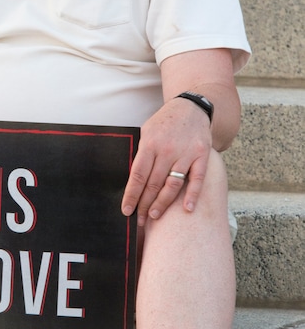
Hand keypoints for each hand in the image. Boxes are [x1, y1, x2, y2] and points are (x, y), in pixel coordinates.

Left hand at [121, 98, 212, 226]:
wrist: (191, 108)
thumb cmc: (165, 123)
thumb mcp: (147, 132)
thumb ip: (141, 154)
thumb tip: (132, 180)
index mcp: (150, 144)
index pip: (137, 175)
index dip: (131, 195)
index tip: (126, 210)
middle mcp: (167, 150)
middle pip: (153, 183)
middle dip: (144, 204)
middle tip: (139, 219)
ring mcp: (186, 153)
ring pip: (172, 184)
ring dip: (163, 203)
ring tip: (154, 216)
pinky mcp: (201, 156)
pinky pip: (197, 179)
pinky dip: (192, 195)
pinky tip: (187, 209)